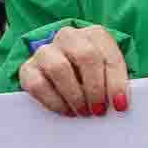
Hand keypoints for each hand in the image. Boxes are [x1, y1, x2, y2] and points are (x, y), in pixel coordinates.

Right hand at [18, 25, 134, 117]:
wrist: (60, 73)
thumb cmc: (92, 76)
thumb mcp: (107, 74)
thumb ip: (114, 83)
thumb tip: (119, 103)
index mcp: (95, 35)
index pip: (109, 56)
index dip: (116, 83)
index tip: (119, 106)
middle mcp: (69, 37)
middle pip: (85, 56)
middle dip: (95, 88)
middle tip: (98, 110)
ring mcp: (46, 50)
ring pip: (59, 68)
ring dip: (74, 95)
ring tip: (82, 112)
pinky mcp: (28, 68)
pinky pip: (38, 85)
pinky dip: (54, 102)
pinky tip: (66, 111)